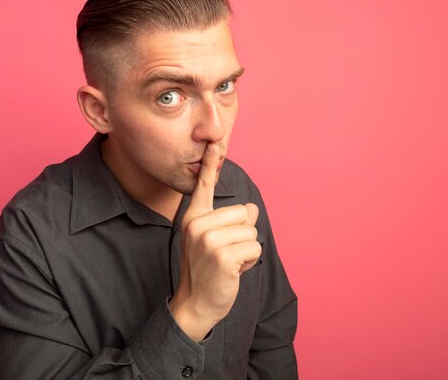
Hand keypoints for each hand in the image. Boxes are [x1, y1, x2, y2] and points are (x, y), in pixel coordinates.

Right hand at [169, 143, 261, 340]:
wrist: (195, 304)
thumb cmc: (207, 272)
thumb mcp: (213, 241)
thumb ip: (229, 222)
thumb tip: (251, 210)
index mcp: (193, 218)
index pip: (203, 187)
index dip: (211, 164)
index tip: (214, 142)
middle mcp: (197, 224)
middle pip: (244, 214)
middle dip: (243, 236)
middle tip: (225, 255)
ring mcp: (208, 239)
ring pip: (251, 230)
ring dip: (247, 250)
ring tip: (228, 263)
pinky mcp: (221, 254)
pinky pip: (254, 246)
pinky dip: (249, 261)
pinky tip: (233, 271)